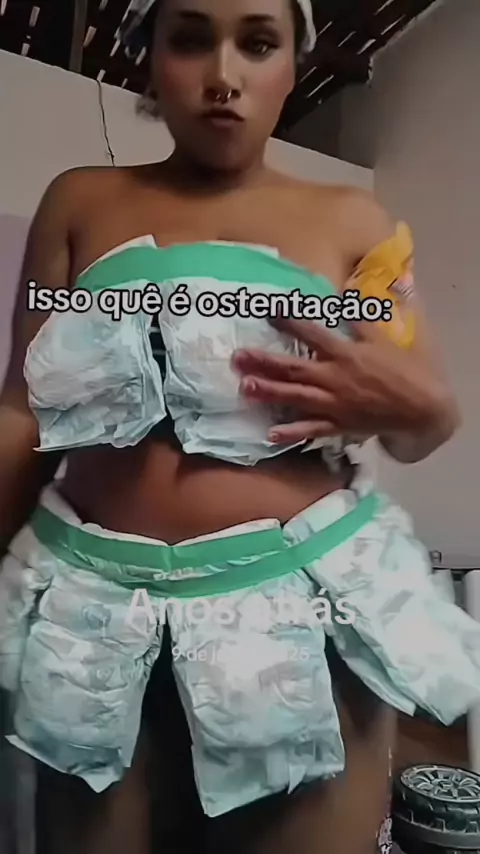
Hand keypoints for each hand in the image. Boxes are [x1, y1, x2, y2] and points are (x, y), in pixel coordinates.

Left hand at [231, 317, 453, 447]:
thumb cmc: (404, 370)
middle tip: (238, 358)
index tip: (267, 311)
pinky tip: (270, 434)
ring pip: (296, 398)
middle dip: (264, 363)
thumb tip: (347, 290)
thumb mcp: (384, 338)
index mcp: (346, 353)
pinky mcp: (339, 425)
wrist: (422, 409)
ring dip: (269, 393)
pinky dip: (291, 432)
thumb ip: (361, 317)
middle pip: (294, 369)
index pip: (313, 333)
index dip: (290, 321)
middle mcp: (335, 378)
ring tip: (245, 389)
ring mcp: (335, 404)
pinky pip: (311, 430)